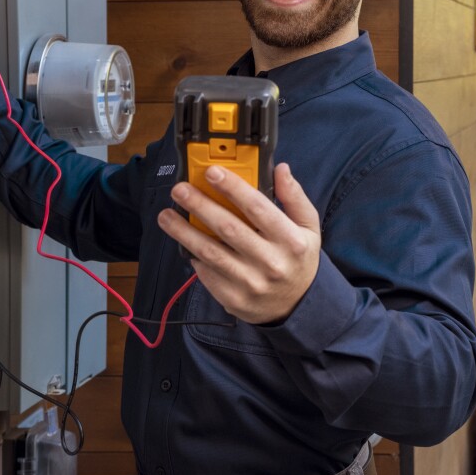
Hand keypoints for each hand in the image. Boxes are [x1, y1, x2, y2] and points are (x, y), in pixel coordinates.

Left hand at [158, 162, 320, 324]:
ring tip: (166, 215)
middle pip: (228, 228)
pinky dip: (193, 255)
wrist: (297, 305)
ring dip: (184, 232)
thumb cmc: (298, 260)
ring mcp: (250, 282)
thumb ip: (294, 198)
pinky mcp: (233, 298)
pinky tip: (183, 242)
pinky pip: (207, 273)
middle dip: (200, 205)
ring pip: (210, 252)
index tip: (211, 172)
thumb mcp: (308, 228)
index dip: (232, 187)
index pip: (257, 208)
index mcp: (290, 240)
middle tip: (179, 190)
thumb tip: (280, 169)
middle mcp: (270, 262)